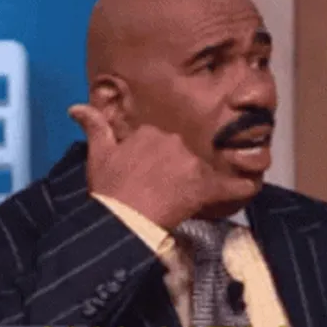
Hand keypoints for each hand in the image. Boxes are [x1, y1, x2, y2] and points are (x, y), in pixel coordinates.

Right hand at [68, 104, 255, 228]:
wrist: (121, 219)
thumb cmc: (108, 190)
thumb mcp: (98, 155)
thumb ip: (94, 127)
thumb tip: (75, 107)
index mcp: (150, 131)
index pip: (163, 142)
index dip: (158, 160)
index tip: (151, 175)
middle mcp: (173, 141)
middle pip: (184, 154)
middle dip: (177, 170)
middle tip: (163, 191)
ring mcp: (190, 162)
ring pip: (202, 168)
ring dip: (198, 181)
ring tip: (186, 199)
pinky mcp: (203, 186)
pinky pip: (230, 185)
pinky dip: (241, 187)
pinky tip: (251, 188)